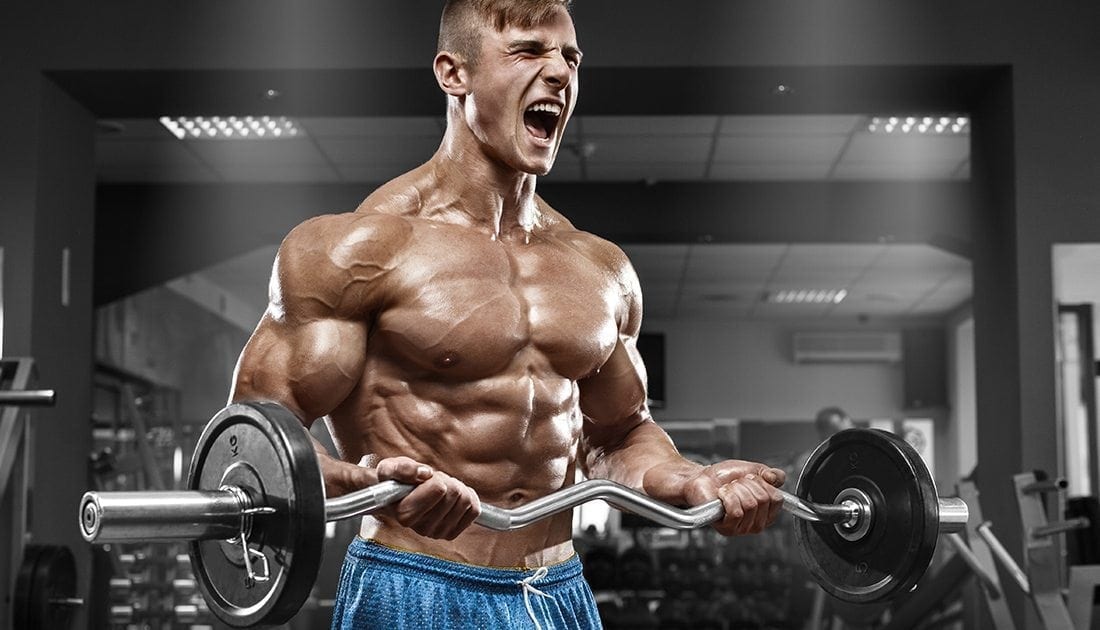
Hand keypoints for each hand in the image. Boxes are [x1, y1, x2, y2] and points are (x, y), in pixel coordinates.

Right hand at [368, 456, 481, 539]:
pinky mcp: (451, 534)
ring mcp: (437, 533)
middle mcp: (422, 529)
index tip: (424, 479)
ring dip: (457, 488)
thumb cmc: (394, 482)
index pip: (439, 489)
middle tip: (432, 483)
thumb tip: (424, 473)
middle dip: (446, 481)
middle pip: (455, 493)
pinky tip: (453, 498)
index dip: (435, 478)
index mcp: (406, 514)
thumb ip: (402, 469)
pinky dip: (469, 498)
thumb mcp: (390, 468)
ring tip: (440, 490)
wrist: (395, 499)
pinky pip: (474, 511)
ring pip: (466, 502)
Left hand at [645, 459, 785, 535]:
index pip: (778, 499)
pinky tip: (720, 496)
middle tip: (734, 484)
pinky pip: (737, 512)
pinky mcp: (726, 529)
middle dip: (748, 485)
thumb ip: (770, 475)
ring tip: (725, 490)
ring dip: (736, 489)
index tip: (749, 479)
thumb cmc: (720, 477)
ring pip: (751, 505)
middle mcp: (755, 523)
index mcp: (765, 511)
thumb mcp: (751, 470)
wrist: (697, 479)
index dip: (763, 484)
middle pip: (764, 500)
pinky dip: (727, 498)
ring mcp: (741, 528)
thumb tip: (777, 478)